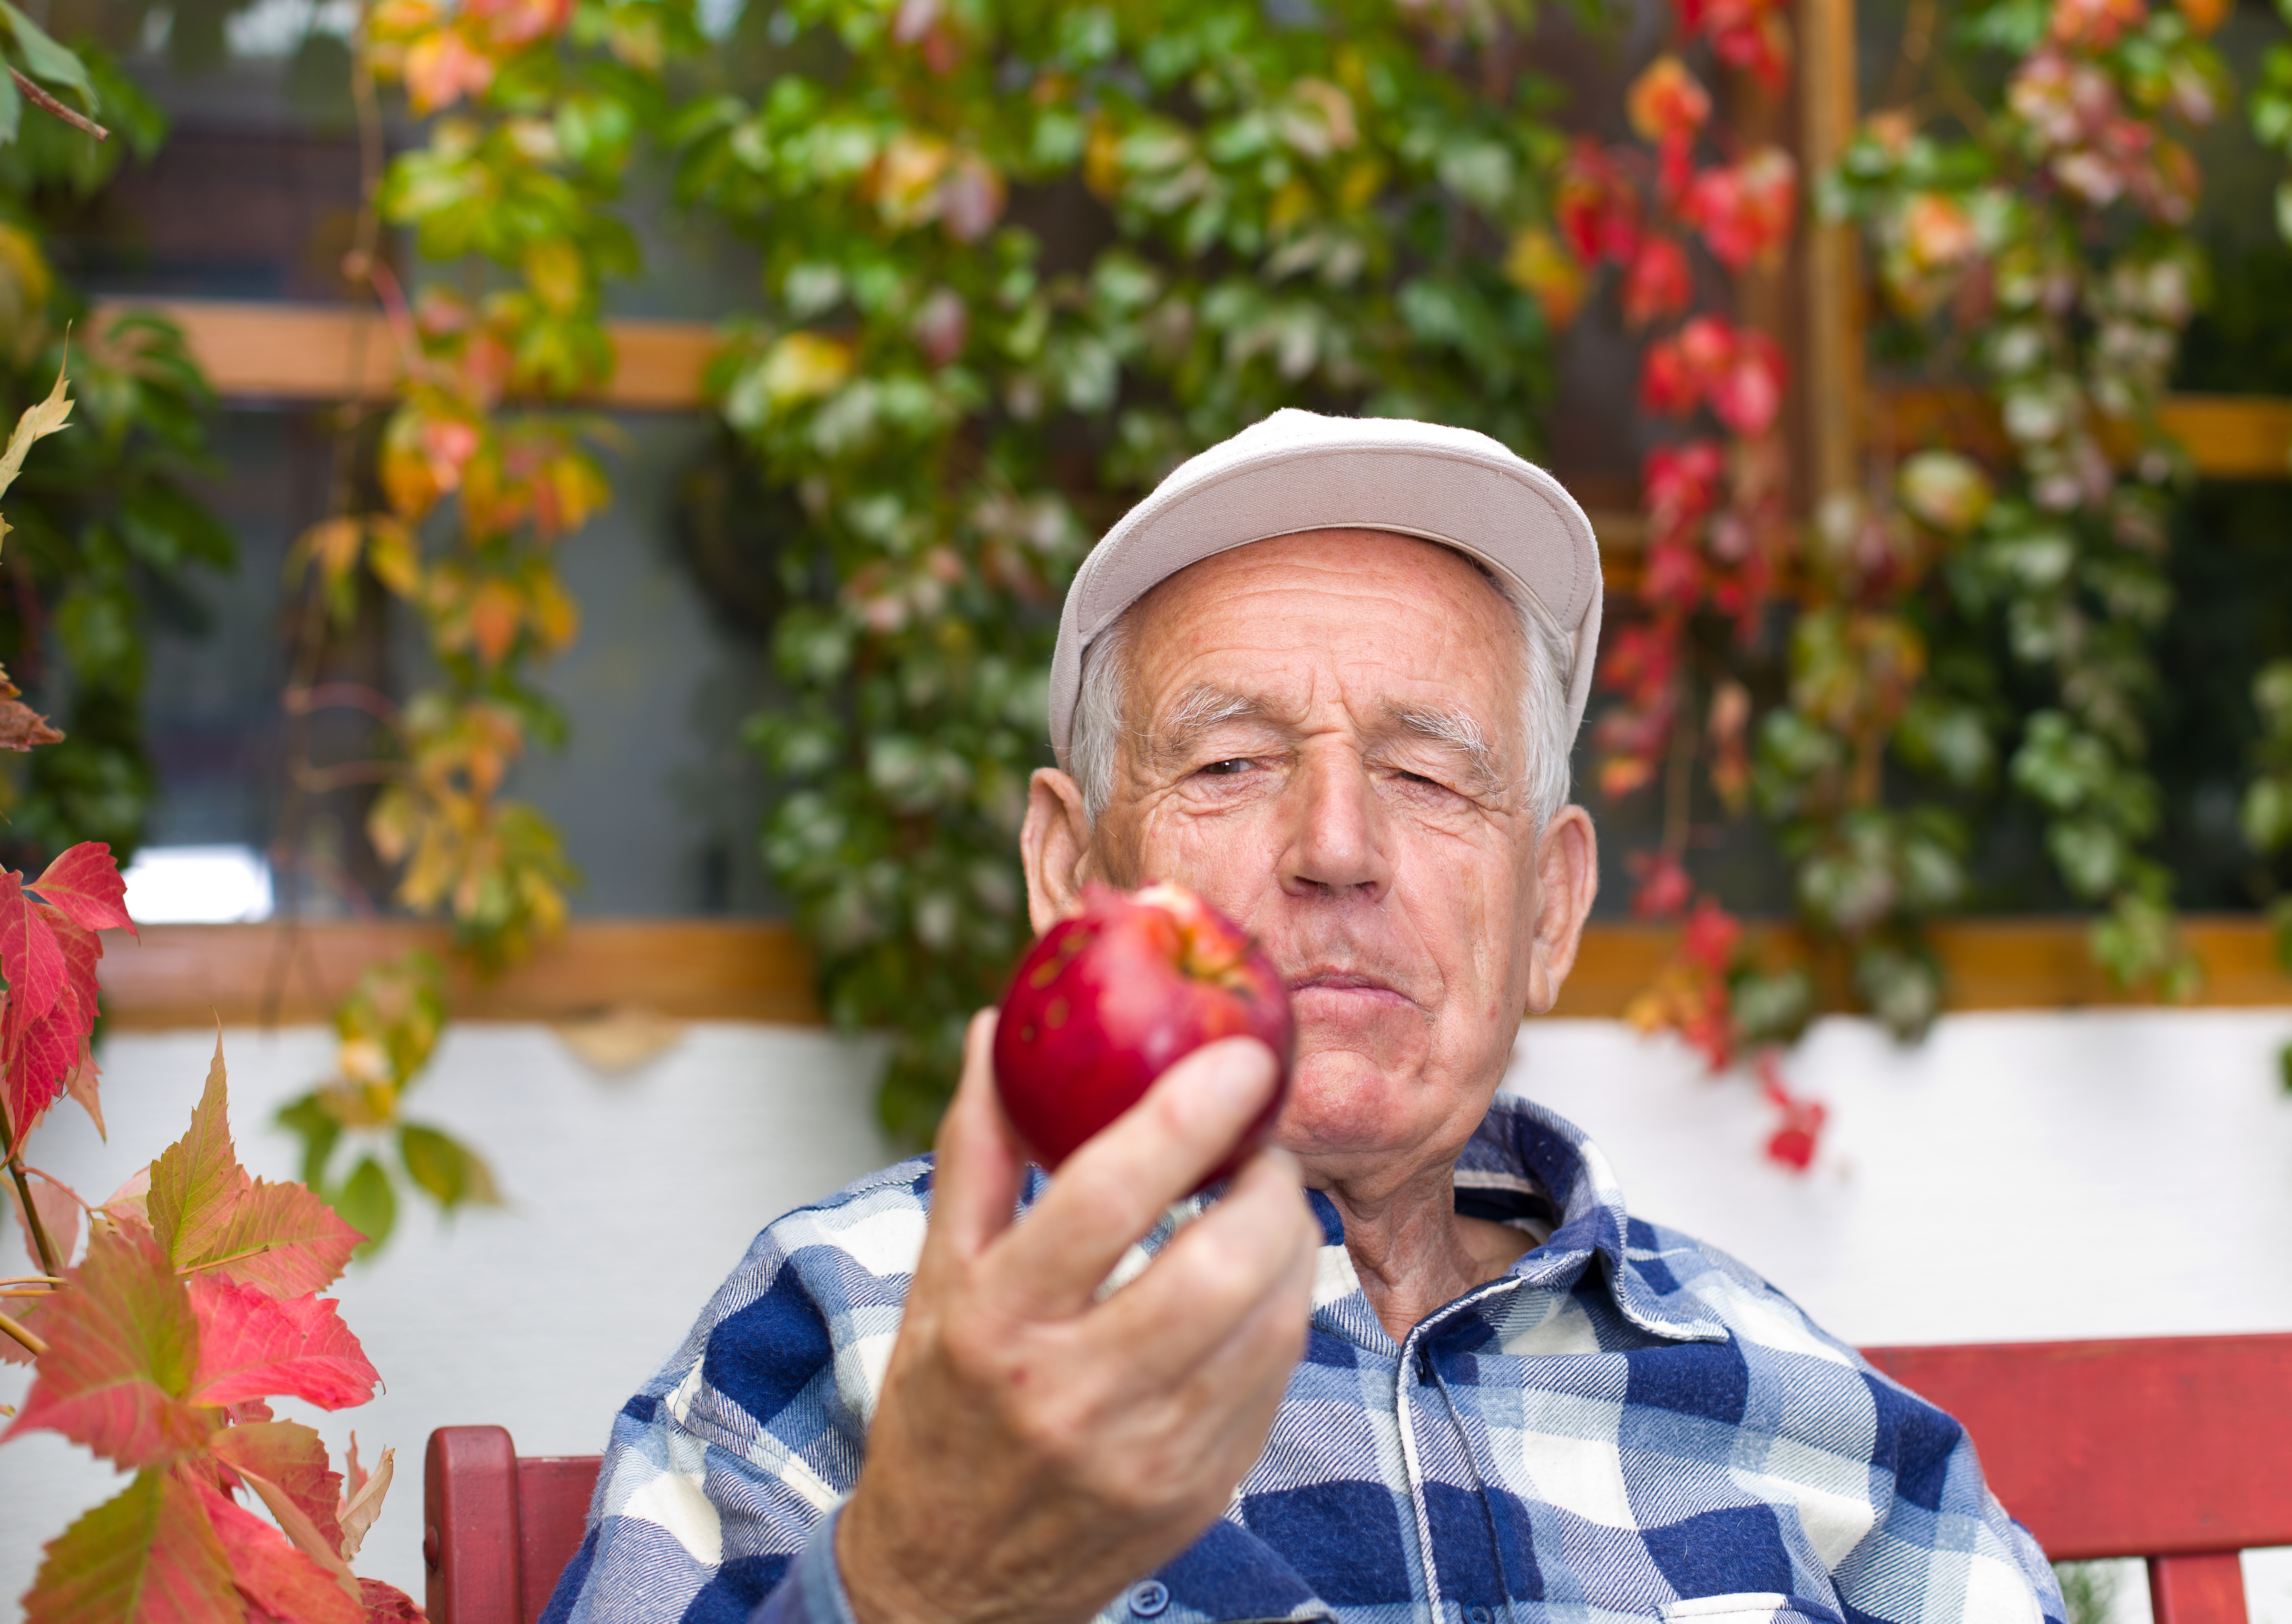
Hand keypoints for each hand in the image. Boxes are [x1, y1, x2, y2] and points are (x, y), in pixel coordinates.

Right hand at [836, 1009, 1320, 1623]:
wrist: (949, 1587)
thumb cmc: (942, 1408)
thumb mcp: (936, 1279)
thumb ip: (974, 1151)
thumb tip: (994, 1030)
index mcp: (996, 1325)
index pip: (1101, 1201)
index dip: (1180, 1119)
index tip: (1237, 1059)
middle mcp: (1072, 1395)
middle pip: (1217, 1266)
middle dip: (1267, 1185)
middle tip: (1260, 1146)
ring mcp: (1146, 1454)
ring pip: (1271, 1320)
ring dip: (1290, 1241)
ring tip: (1264, 1202)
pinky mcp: (1199, 1491)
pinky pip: (1277, 1377)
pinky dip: (1284, 1309)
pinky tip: (1256, 1280)